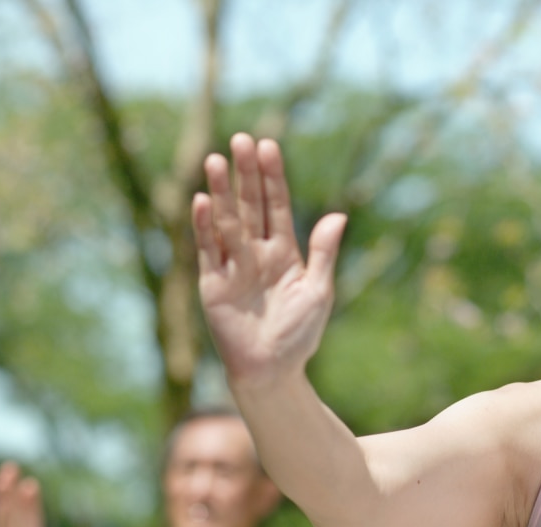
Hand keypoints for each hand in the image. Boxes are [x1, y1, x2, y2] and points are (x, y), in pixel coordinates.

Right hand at [193, 133, 347, 383]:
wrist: (272, 372)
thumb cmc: (299, 335)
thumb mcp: (319, 291)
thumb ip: (324, 252)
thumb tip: (338, 214)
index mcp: (284, 252)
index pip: (276, 206)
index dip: (273, 177)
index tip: (268, 146)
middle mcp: (256, 253)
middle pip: (250, 205)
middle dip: (246, 174)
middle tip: (241, 140)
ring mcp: (232, 266)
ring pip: (226, 221)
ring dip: (222, 192)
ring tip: (217, 160)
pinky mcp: (212, 284)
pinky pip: (208, 250)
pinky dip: (205, 226)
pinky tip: (202, 201)